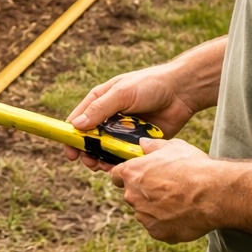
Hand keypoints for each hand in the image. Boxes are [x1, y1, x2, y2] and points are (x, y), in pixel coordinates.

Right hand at [63, 62, 198, 168]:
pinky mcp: (139, 141)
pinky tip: (121, 167)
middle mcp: (110, 117)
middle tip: (89, 163)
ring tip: (104, 167)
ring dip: (103, 160)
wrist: (181, 92)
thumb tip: (76, 125)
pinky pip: (126, 155)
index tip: (70, 152)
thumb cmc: (149, 84)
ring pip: (107, 150)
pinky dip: (121, 162)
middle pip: (91, 139)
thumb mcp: (122, 93)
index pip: (78, 120)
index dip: (71, 136)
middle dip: (88, 153)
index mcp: (100, 101)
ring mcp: (124, 131)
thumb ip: (100, 109)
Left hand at [107, 138, 217, 242]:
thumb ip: (153, 146)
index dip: (127, 175)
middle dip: (145, 192)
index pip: (116, 175)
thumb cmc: (192, 167)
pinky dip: (167, 223)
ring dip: (156, 209)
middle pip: (132, 195)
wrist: (212, 194)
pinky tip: (183, 213)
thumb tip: (143, 144)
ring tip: (179, 201)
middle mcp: (132, 196)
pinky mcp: (157, 232)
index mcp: (131, 173)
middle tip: (167, 188)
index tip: (137, 176)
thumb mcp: (173, 146)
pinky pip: (158, 227)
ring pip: (145, 212)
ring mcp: (144, 217)